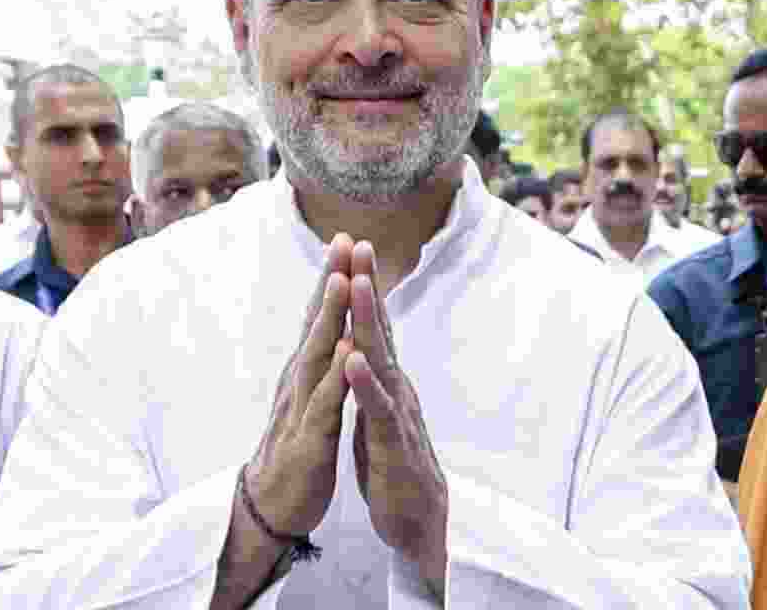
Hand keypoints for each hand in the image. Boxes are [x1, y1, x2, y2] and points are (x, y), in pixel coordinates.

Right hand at [245, 233, 355, 537]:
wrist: (272, 506)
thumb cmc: (296, 448)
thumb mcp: (309, 399)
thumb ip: (318, 364)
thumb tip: (331, 329)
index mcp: (305, 372)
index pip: (320, 318)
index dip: (332, 278)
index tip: (345, 240)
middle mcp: (299, 381)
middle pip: (316, 323)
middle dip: (330, 280)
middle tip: (342, 240)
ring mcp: (301, 407)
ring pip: (317, 355)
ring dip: (328, 317)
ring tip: (342, 281)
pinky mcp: (309, 438)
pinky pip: (324, 403)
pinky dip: (336, 377)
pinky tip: (348, 353)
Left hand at [345, 242, 449, 591]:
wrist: (417, 521)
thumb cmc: (393, 465)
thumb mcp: (376, 412)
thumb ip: (371, 379)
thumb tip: (363, 345)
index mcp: (386, 381)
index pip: (371, 326)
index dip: (361, 287)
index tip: (349, 247)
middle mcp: (396, 387)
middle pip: (379, 329)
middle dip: (367, 286)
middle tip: (358, 244)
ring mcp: (397, 413)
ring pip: (380, 359)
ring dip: (368, 320)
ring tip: (355, 285)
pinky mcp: (391, 444)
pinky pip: (377, 409)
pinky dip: (366, 383)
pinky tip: (353, 360)